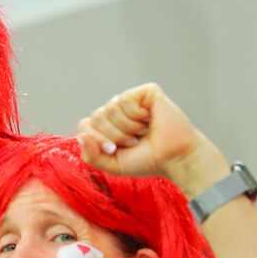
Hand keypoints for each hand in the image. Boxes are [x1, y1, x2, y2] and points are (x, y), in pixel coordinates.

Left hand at [76, 83, 226, 194]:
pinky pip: (125, 99)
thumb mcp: (112, 165)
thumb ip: (91, 155)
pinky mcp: (146, 92)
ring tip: (143, 132)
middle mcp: (116, 112)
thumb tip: (81, 136)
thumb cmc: (147, 161)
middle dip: (114, 135)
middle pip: (96, 117)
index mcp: (105, 127)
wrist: (174, 158)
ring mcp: (131, 101)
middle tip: (134, 141)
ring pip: (110, 108)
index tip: (115, 149)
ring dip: (127, 127)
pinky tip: (149, 119)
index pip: (84, 126)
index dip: (97, 140)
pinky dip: (136, 115)